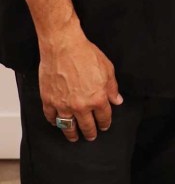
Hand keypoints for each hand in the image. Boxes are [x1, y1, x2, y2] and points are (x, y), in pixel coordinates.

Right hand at [39, 19, 122, 141]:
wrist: (63, 46)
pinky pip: (51, 117)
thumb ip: (112, 87)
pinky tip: (57, 122)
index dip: (105, 123)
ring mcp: (63, 105)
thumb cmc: (85, 54)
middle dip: (90, 133)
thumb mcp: (107, 69)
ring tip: (74, 137)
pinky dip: (54, 121)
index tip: (104, 126)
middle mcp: (81, 106)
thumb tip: (117, 100)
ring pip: (68, 126)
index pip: (104, 117)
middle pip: (87, 126)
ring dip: (72, 134)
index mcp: (98, 98)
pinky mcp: (49, 100)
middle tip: (91, 136)